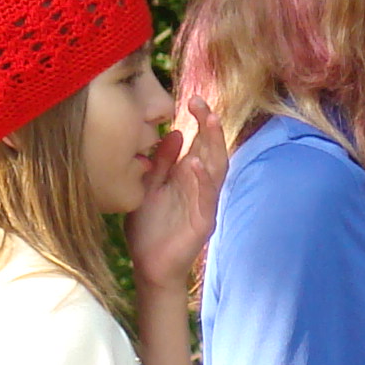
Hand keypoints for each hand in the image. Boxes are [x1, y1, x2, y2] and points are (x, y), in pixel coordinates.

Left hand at [126, 102, 224, 290]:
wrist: (149, 265)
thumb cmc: (148, 227)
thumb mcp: (149, 185)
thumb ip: (160, 162)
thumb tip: (172, 132)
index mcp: (188, 177)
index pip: (200, 143)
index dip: (201, 121)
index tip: (193, 99)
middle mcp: (200, 187)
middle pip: (212, 151)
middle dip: (210, 127)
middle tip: (203, 103)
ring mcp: (204, 204)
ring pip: (215, 171)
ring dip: (214, 147)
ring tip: (210, 123)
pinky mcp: (203, 223)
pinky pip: (206, 198)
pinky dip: (203, 181)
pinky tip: (195, 164)